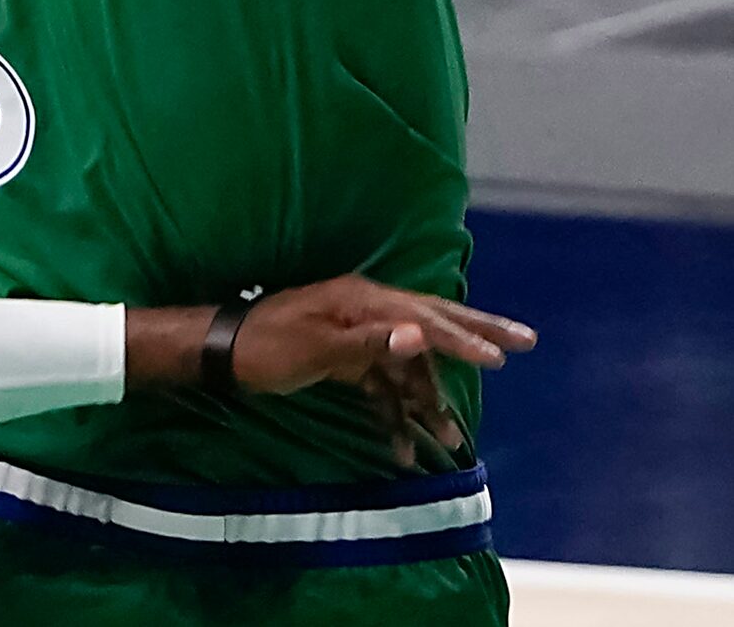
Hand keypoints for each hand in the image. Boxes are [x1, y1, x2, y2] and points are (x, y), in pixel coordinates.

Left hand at [126, 278, 535, 467]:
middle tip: (525, 342)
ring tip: (452, 441)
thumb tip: (420, 333)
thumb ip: (372, 344)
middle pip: (431, 324)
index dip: (467, 336)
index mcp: (363, 300)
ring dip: (427, 402)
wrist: (222, 352)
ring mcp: (356, 333)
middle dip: (476, 337)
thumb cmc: (267, 347)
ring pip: (407, 367)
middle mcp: (366, 309)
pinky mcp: (345, 356)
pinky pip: (381, 384)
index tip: (505, 355)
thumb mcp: (318, 349)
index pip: (426, 317)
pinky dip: (394, 412)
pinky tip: (402, 447)